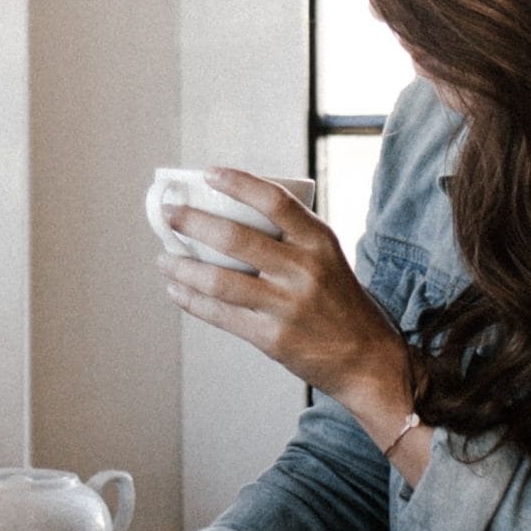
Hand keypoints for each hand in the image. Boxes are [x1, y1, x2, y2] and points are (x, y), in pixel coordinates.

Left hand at [156, 168, 409, 408]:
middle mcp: (304, 270)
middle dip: (193, 222)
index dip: (238, 183)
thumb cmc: (339, 301)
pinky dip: (192, 300)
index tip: (208, 173)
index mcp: (319, 241)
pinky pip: (220, 314)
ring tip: (164, 258)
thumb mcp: (327, 258)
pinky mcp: (272, 337)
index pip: (275, 200)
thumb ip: (291, 237)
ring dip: (183, 267)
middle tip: (168, 213)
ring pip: (219, 280)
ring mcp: (287, 305)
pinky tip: (176, 289)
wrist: (366, 358)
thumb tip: (229, 213)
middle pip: (236, 238)